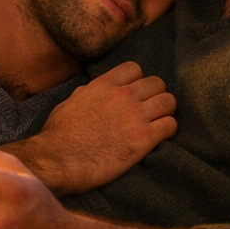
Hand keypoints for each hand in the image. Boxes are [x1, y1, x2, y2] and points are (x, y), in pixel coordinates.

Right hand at [3, 61, 176, 195]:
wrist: (59, 160)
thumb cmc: (58, 135)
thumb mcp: (69, 103)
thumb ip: (86, 93)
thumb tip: (92, 90)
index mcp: (104, 85)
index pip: (134, 68)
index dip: (137, 81)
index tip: (134, 93)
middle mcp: (123, 96)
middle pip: (157, 83)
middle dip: (155, 95)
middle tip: (149, 110)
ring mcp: (136, 116)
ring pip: (169, 102)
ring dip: (165, 111)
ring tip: (158, 122)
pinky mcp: (144, 139)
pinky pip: (170, 125)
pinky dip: (168, 130)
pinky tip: (159, 137)